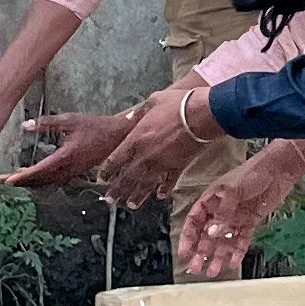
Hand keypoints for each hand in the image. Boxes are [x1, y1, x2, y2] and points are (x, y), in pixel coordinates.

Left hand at [2, 105, 138, 189]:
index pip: (39, 170)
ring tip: (10, 179)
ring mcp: (72, 173)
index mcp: (66, 157)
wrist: (117, 136)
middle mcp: (68, 169)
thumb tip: (26, 125)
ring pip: (45, 182)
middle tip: (0, 181)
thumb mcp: (70, 120)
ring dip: (28, 182)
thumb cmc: (95, 126)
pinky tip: (29, 175)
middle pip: (39, 180)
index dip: (22, 177)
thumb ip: (47, 123)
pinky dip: (39, 179)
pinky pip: (53, 180)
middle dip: (19, 181)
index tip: (7, 180)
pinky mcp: (74, 172)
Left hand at [98, 85, 208, 205]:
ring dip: (137, 196)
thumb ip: (139, 111)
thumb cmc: (178, 104)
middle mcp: (146, 155)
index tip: (102, 179)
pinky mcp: (178, 167)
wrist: (202, 115)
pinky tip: (160, 196)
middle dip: (117, 190)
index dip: (107, 171)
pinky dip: (164, 190)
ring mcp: (162, 163)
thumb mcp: (154, 100)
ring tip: (130, 205)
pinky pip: (168, 182)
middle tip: (110, 200)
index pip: (116, 159)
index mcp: (137, 138)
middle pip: (127, 177)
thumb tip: (130, 116)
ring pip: (145, 184)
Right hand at [177, 142, 304, 277]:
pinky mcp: (250, 223)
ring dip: (217, 256)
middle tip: (196, 268)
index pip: (194, 221)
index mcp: (210, 200)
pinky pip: (241, 240)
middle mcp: (220, 211)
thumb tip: (212, 232)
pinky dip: (237, 252)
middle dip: (201, 252)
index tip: (184, 252)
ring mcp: (235, 218)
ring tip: (213, 271)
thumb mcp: (232, 190)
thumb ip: (222, 212)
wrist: (277, 171)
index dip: (188, 237)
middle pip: (207, 235)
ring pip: (223, 241)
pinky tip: (233, 263)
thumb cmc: (251, 173)